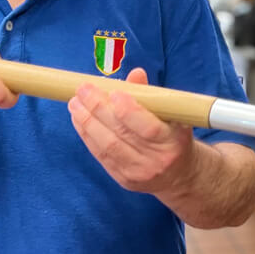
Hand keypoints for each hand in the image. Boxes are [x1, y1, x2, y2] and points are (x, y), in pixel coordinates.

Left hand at [68, 67, 197, 194]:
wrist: (180, 175)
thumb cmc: (174, 138)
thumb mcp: (173, 116)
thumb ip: (153, 96)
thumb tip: (135, 74)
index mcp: (173, 141)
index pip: (148, 127)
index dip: (128, 110)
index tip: (113, 92)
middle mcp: (156, 159)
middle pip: (121, 134)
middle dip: (98, 109)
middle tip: (84, 90)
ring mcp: (138, 172)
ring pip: (107, 145)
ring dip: (87, 121)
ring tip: (75, 103)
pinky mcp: (123, 179)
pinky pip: (101, 155)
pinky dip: (87, 135)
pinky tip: (78, 119)